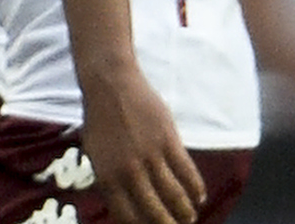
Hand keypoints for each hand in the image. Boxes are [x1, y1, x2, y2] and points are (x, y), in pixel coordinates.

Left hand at [80, 66, 206, 223]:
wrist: (110, 84)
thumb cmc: (100, 119)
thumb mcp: (94, 154)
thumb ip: (109, 179)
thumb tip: (123, 206)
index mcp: (106, 177)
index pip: (127, 216)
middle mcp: (128, 171)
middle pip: (155, 211)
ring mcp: (149, 156)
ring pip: (175, 196)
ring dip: (186, 211)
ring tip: (190, 217)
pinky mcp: (168, 140)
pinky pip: (187, 172)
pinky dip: (196, 188)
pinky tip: (200, 196)